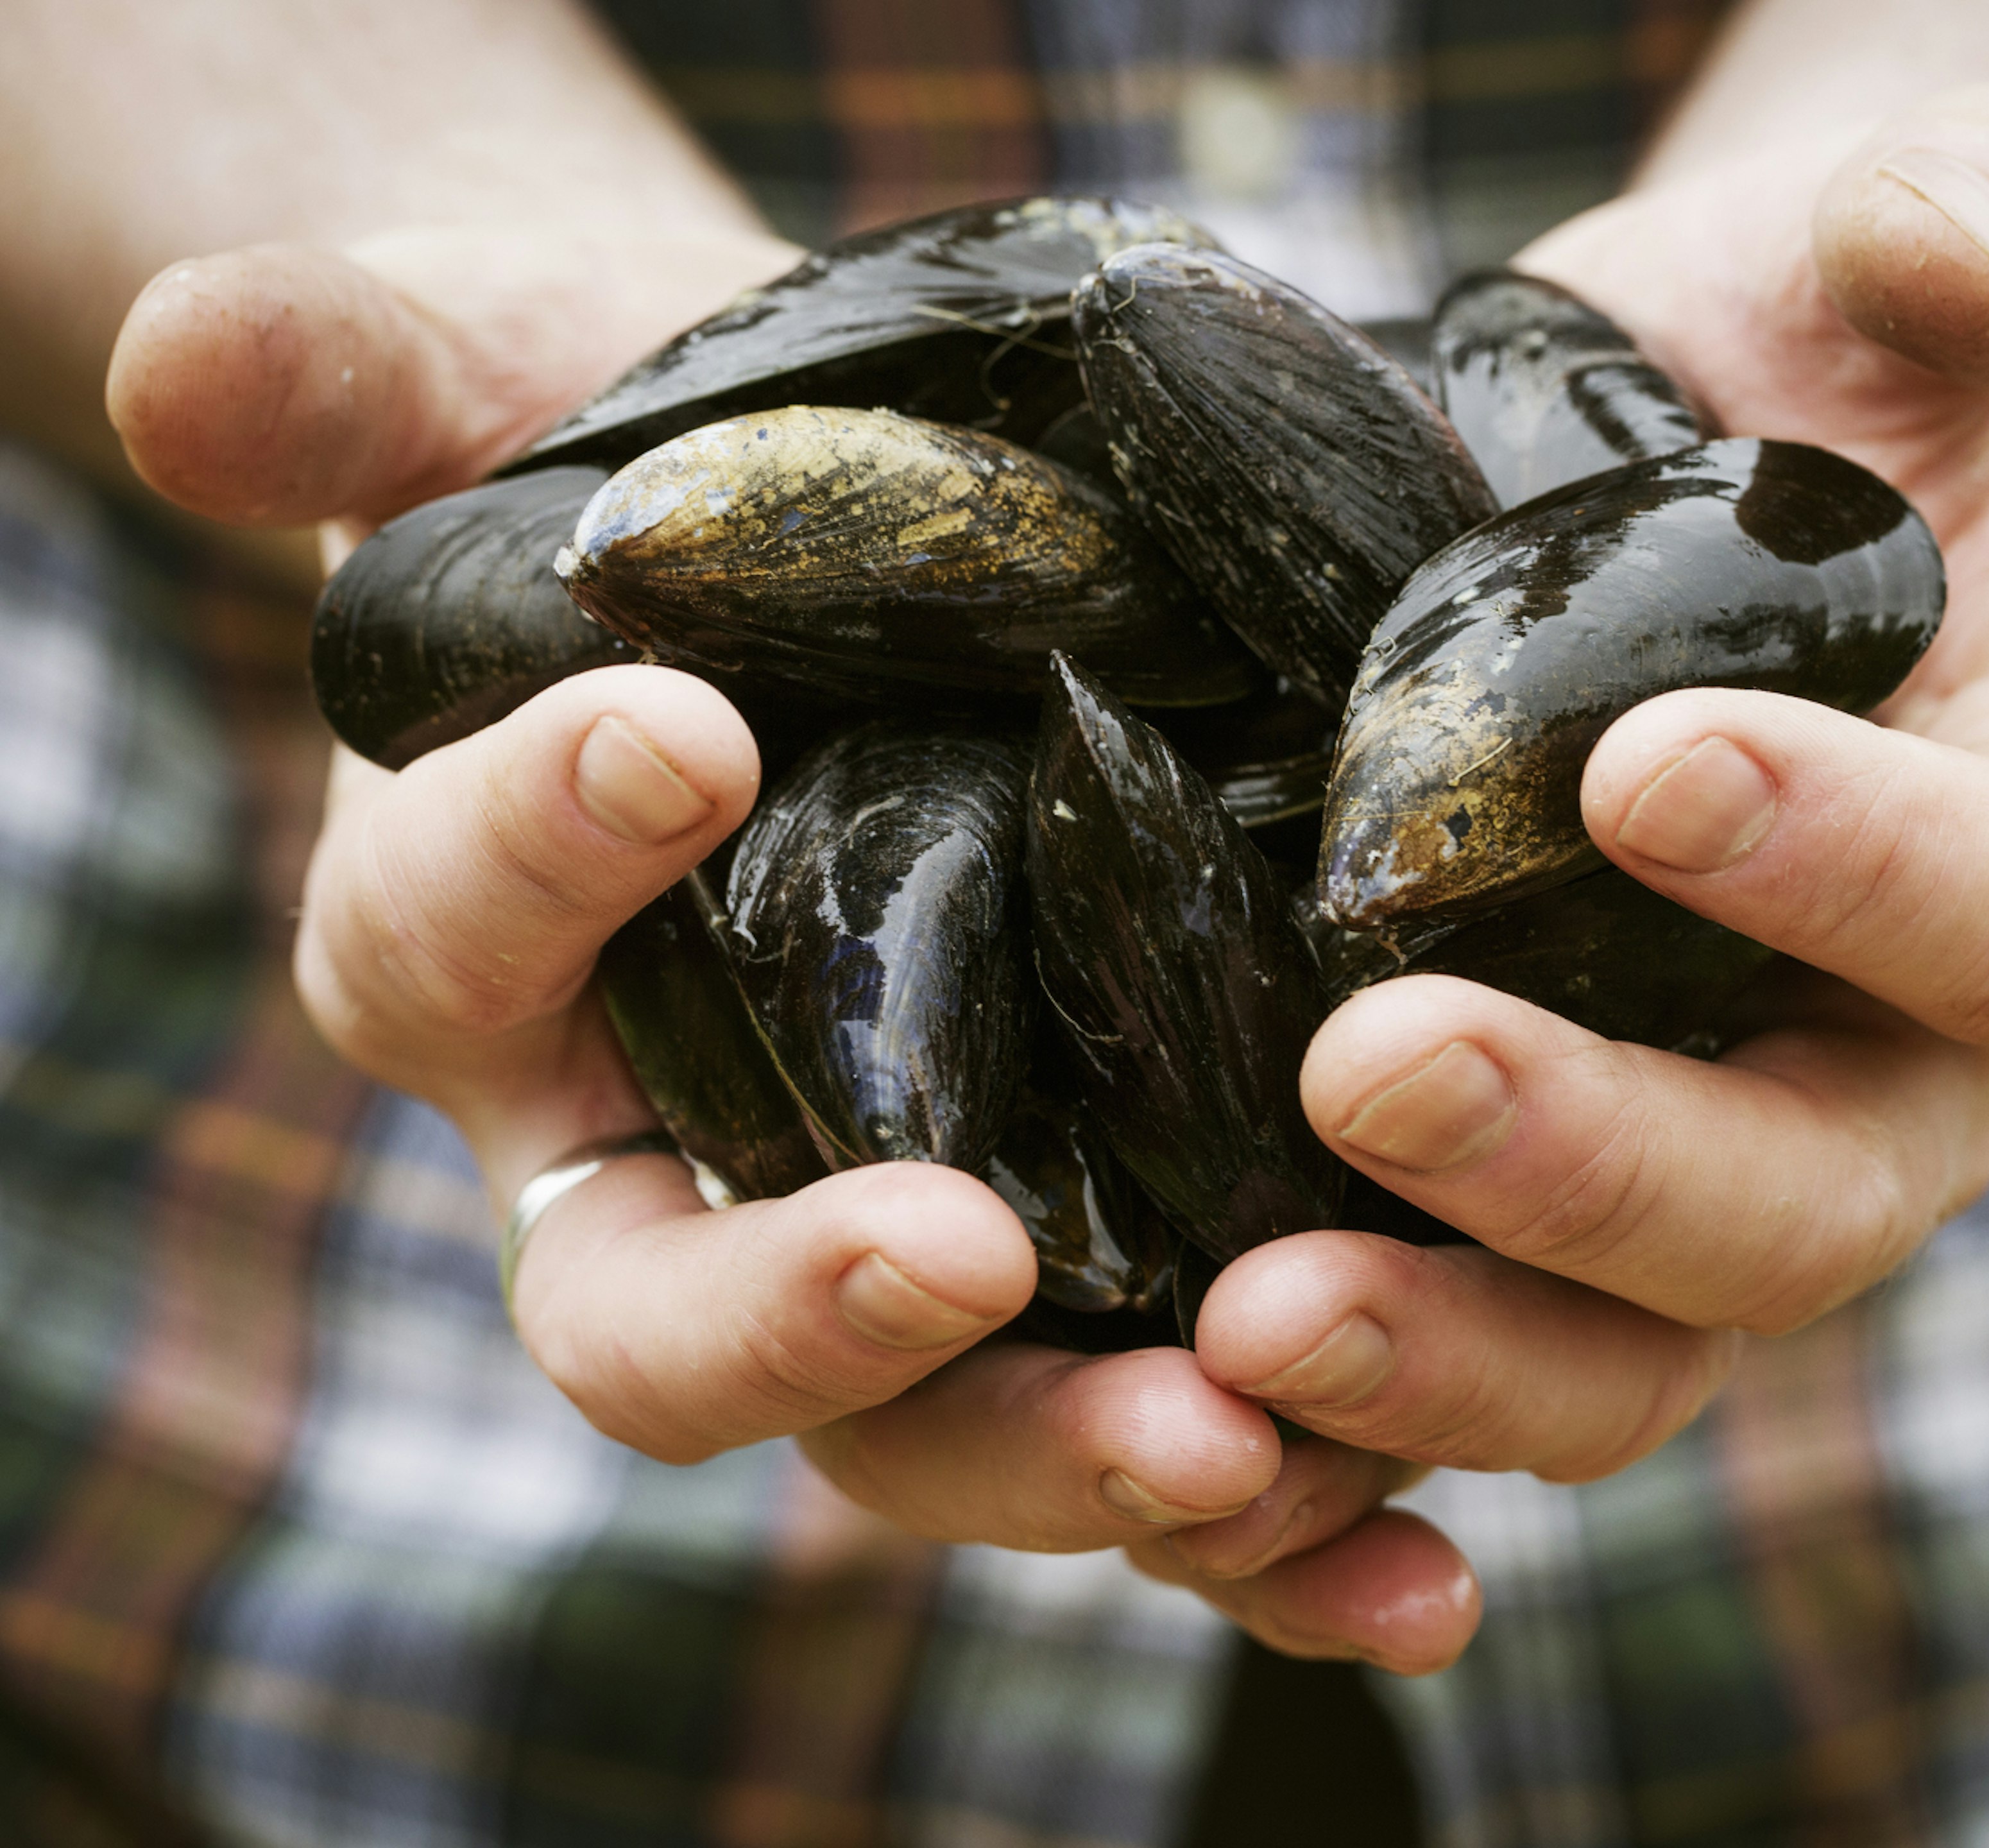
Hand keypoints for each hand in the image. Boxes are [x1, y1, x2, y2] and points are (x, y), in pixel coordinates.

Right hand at [109, 226, 1477, 1674]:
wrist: (857, 558)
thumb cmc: (652, 466)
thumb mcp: (500, 387)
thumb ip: (357, 386)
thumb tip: (202, 363)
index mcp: (484, 960)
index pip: (453, 938)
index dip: (533, 852)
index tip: (672, 734)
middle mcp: (671, 1150)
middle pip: (684, 1326)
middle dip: (816, 1320)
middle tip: (964, 1259)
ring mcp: (891, 1226)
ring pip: (940, 1428)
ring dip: (1080, 1460)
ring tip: (1249, 1450)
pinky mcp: (1106, 1249)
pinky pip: (1161, 1415)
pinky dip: (1279, 1514)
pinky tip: (1420, 1561)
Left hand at [1155, 87, 1988, 1650]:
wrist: (1613, 555)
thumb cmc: (1750, 418)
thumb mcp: (1860, 291)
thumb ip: (1960, 242)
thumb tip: (1966, 253)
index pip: (1986, 919)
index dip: (1848, 866)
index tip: (1646, 762)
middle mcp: (1867, 1101)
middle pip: (1785, 1215)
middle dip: (1587, 1164)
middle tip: (1371, 1069)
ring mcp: (1669, 1207)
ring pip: (1606, 1370)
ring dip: (1433, 1365)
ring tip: (1235, 1323)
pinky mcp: (1492, 1258)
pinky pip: (1431, 1403)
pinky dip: (1314, 1462)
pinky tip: (1165, 1445)